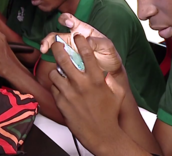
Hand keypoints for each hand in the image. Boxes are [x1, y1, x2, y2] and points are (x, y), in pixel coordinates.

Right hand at [40, 13, 122, 74]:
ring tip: (44, 51)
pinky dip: (55, 62)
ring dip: (47, 47)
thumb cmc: (109, 55)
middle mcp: (73, 40)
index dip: (66, 19)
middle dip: (49, 38)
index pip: (70, 20)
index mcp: (82, 31)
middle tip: (46, 44)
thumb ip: (98, 42)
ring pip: (55, 48)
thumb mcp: (108, 47)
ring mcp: (70, 51)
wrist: (110, 71)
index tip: (67, 23)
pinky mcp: (69, 63)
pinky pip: (59, 61)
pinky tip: (55, 65)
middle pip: (57, 35)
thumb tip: (86, 41)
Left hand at [49, 35, 125, 150]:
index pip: (86, 53)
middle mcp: (81, 84)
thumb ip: (111, 79)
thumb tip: (106, 71)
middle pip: (63, 58)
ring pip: (54, 73)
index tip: (77, 36)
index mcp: (96, 79)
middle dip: (57, 47)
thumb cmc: (110, 115)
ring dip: (56, 69)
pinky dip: (56, 86)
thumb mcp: (117, 93)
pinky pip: (54, 88)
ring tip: (59, 70)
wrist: (102, 135)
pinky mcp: (61, 103)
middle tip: (56, 43)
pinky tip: (62, 87)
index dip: (81, 41)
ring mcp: (69, 93)